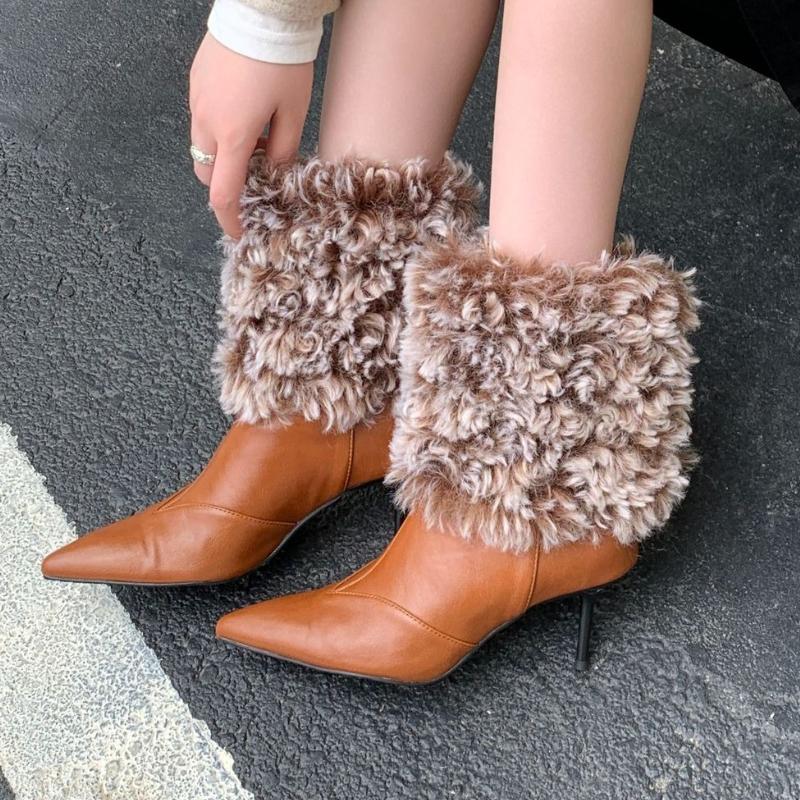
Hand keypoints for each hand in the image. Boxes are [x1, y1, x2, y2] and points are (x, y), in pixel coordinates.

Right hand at [189, 33, 312, 237]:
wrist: (260, 11)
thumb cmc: (282, 62)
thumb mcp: (294, 113)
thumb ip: (284, 151)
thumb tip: (275, 173)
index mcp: (233, 136)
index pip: (223, 194)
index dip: (230, 219)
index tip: (239, 232)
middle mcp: (207, 123)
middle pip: (207, 174)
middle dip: (226, 185)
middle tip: (256, 177)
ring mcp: (196, 102)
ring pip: (202, 148)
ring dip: (223, 158)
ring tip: (256, 141)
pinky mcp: (195, 84)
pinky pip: (202, 121)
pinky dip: (219, 132)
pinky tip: (245, 116)